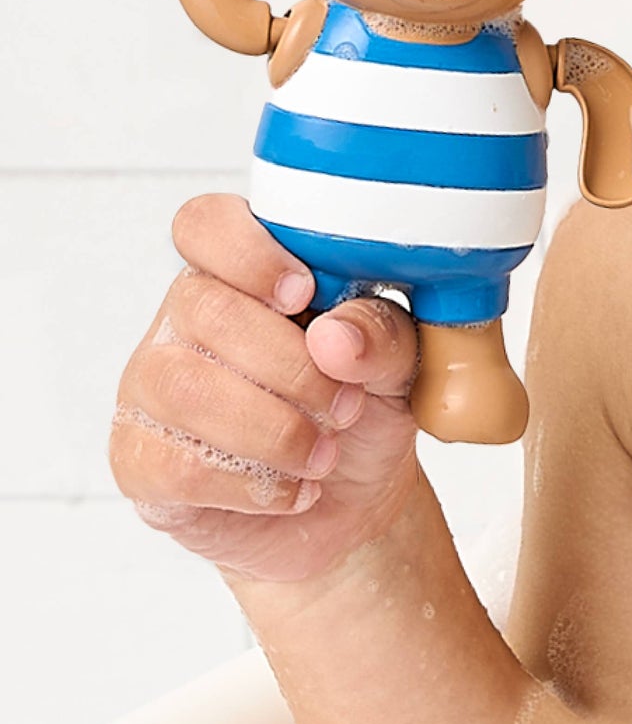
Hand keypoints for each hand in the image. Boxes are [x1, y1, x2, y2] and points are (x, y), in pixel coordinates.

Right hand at [110, 194, 424, 584]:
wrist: (355, 498)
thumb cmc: (366, 404)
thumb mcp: (398, 361)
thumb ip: (380, 332)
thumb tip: (335, 335)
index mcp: (243, 273)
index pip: (204, 224)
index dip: (247, 252)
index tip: (303, 293)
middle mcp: (184, 321)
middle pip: (206, 310)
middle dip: (291, 365)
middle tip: (347, 403)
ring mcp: (152, 390)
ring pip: (185, 389)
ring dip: (273, 428)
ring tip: (325, 451)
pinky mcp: (140, 463)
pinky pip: (175, 466)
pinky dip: (252, 483)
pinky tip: (294, 486)